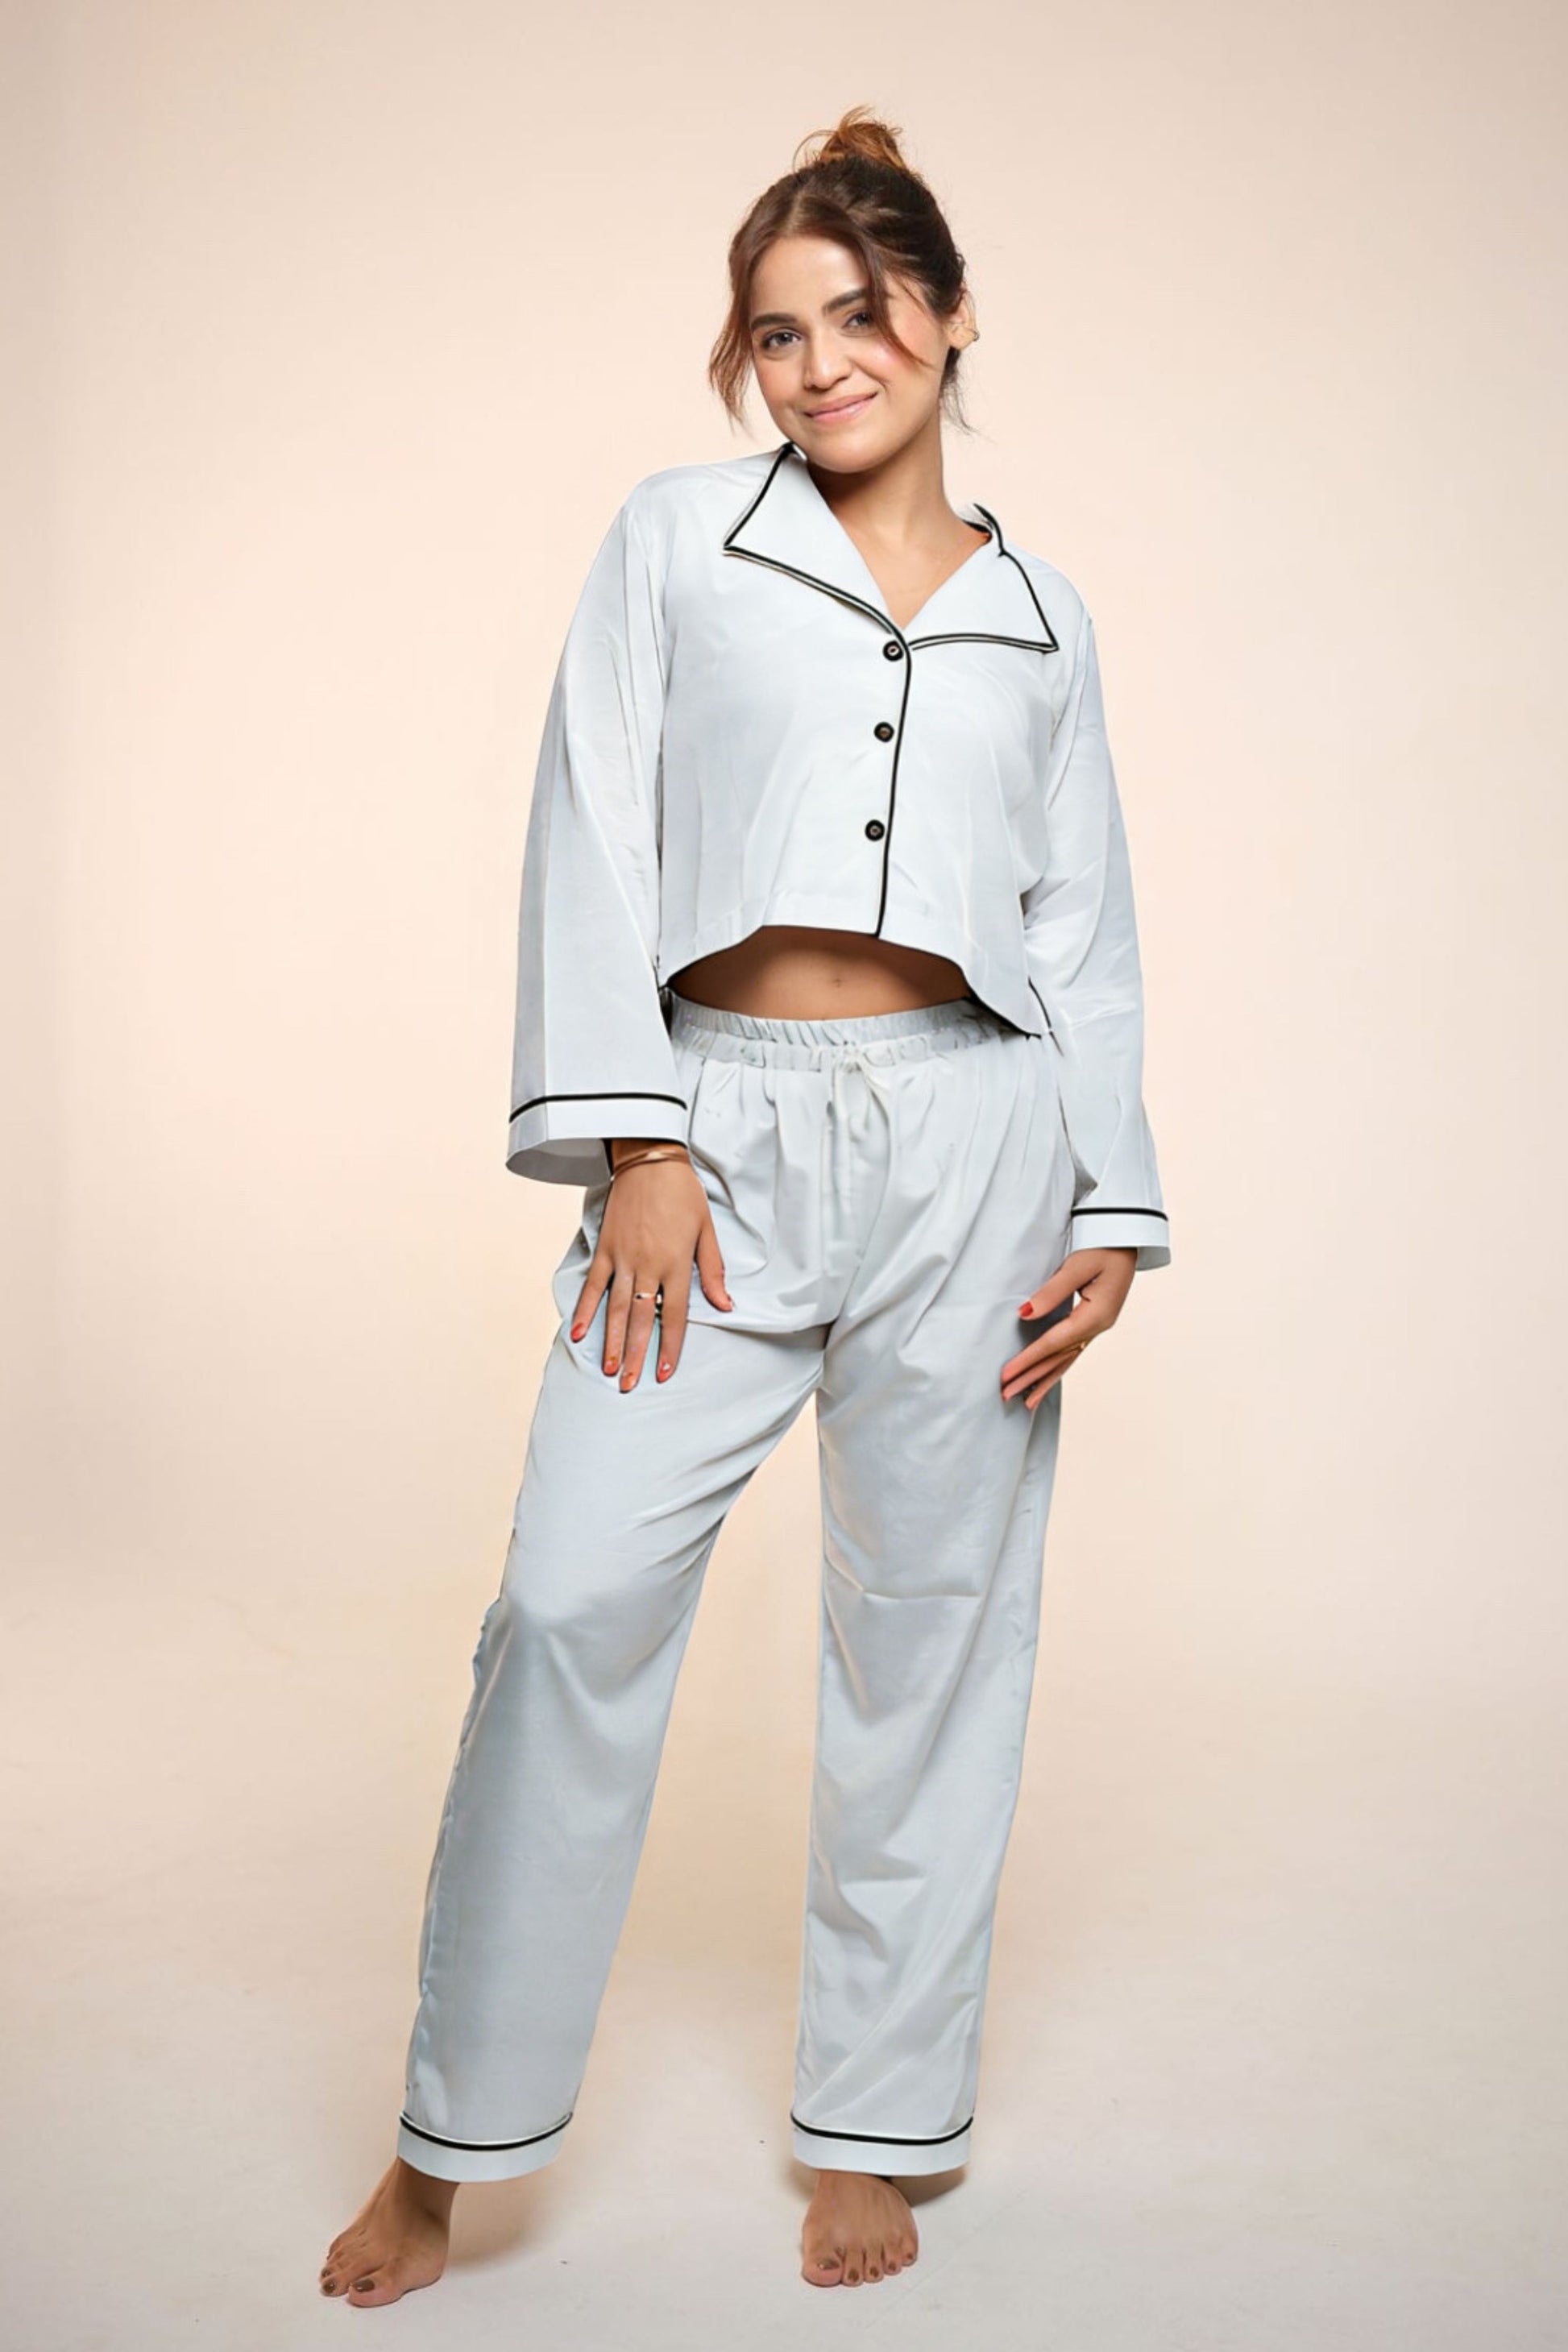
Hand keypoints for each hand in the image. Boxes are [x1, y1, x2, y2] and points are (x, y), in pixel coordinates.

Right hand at [569, 1151, 732, 1389]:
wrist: (649, 1159)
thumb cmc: (683, 1194)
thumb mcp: (706, 1230)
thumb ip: (713, 1270)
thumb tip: (726, 1306)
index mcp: (676, 1263)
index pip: (675, 1315)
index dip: (670, 1347)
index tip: (664, 1373)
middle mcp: (648, 1265)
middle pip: (643, 1320)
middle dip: (636, 1355)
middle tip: (629, 1385)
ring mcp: (623, 1258)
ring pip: (617, 1308)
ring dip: (612, 1341)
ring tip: (608, 1369)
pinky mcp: (605, 1249)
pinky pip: (593, 1286)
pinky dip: (583, 1310)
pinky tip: (576, 1333)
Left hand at [1000, 1247, 1136, 1408]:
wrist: (1129, 1234)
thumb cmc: (1104, 1244)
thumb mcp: (1077, 1265)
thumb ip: (1050, 1292)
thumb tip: (1025, 1315)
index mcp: (1096, 1315)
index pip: (1054, 1343)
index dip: (1028, 1360)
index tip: (1006, 1375)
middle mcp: (1099, 1326)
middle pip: (1060, 1358)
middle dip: (1031, 1378)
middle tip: (1005, 1395)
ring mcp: (1099, 1325)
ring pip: (1067, 1358)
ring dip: (1044, 1379)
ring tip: (1026, 1401)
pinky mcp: (1096, 1320)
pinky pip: (1073, 1350)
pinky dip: (1057, 1366)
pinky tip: (1047, 1378)